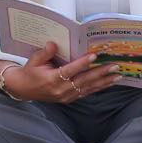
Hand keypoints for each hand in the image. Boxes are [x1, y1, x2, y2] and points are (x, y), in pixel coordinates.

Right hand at [0, 46, 120, 104]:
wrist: (24, 89)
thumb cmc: (30, 72)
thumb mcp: (33, 60)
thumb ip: (44, 53)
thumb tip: (53, 43)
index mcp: (51, 80)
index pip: (69, 71)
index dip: (82, 63)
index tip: (93, 56)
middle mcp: (61, 90)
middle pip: (84, 81)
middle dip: (101, 73)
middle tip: (114, 66)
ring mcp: (66, 96)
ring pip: (89, 88)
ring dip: (104, 82)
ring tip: (118, 75)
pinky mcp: (70, 99)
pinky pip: (87, 93)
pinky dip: (99, 87)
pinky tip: (109, 82)